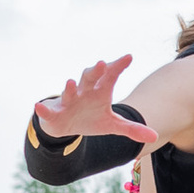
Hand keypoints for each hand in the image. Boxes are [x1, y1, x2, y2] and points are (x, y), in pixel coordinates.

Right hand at [34, 56, 160, 147]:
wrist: (67, 126)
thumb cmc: (91, 119)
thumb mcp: (113, 125)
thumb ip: (132, 129)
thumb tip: (155, 136)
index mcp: (100, 91)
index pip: (110, 76)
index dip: (118, 66)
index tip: (129, 57)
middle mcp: (84, 91)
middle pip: (90, 78)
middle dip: (95, 71)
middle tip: (102, 63)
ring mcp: (68, 101)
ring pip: (69, 91)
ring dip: (69, 88)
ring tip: (70, 81)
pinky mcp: (54, 112)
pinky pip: (48, 110)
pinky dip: (43, 109)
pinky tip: (39, 106)